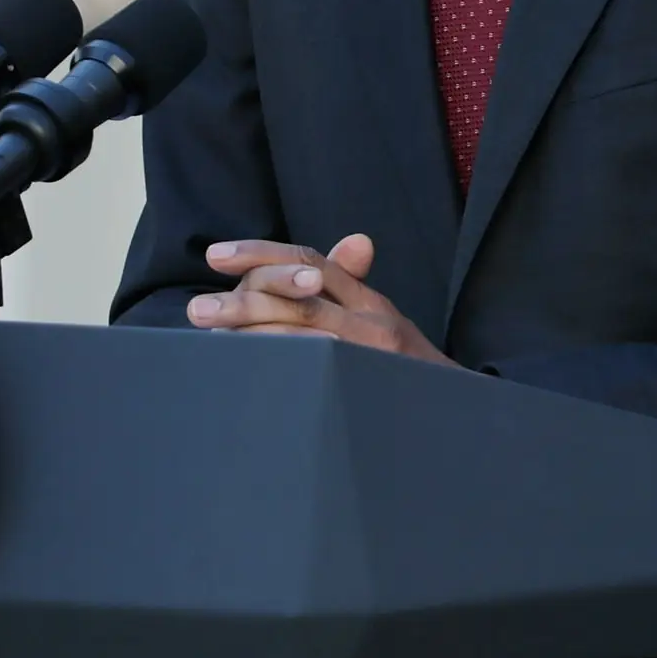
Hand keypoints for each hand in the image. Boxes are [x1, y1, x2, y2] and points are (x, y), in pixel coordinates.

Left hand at [186, 234, 452, 364]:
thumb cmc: (409, 372)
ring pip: (303, 335)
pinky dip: (279, 366)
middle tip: (198, 310)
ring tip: (212, 338)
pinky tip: (247, 370)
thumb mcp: (386, 321)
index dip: (261, 252)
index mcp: (370, 300)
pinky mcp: (367, 390)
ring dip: (251, 334)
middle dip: (242, 300)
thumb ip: (355, 286)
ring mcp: (372, 356)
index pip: (310, 258)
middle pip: (299, 296)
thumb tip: (353, 242)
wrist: (458, 416)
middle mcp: (373, 321)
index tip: (216, 255)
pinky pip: (315, 371)